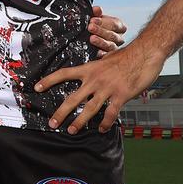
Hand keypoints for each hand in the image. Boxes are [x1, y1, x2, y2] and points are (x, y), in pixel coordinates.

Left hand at [35, 46, 161, 133]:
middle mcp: (95, 80)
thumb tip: (89, 77)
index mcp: (89, 69)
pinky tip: (102, 129)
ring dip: (80, 121)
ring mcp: (107, 88)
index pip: (64, 74)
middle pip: (73, 98)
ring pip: (89, 109)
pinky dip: (105, 122)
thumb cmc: (126, 56)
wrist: (145, 53)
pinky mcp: (121, 95)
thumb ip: (96, 70)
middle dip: (61, 112)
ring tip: (72, 130)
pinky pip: (110, 113)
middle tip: (52, 123)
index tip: (37, 87)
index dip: (49, 80)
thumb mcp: (105, 60)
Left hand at [87, 5, 126, 56]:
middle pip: (112, 35)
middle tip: (90, 27)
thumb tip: (97, 9)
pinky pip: (107, 56)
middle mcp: (119, 38)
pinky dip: (103, 54)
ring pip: (111, 46)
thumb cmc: (96, 26)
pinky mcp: (108, 56)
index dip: (104, 22)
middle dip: (100, 31)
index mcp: (119, 27)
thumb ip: (96, 13)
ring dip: (101, 42)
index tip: (93, 20)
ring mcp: (114, 48)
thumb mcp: (96, 18)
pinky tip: (97, 52)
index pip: (115, 24)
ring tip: (92, 38)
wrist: (90, 36)